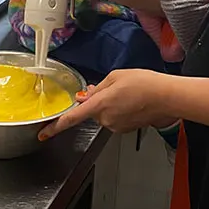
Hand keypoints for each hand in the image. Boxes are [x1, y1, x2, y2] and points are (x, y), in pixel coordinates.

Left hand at [38, 70, 177, 139]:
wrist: (165, 97)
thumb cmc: (143, 83)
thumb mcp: (116, 76)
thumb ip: (98, 88)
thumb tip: (87, 96)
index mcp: (99, 104)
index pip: (72, 118)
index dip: (56, 126)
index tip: (43, 133)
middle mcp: (105, 119)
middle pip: (92, 111)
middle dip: (98, 101)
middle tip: (115, 88)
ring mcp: (115, 126)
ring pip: (104, 115)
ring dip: (111, 105)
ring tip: (128, 93)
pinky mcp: (125, 129)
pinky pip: (115, 118)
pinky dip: (120, 110)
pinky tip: (133, 102)